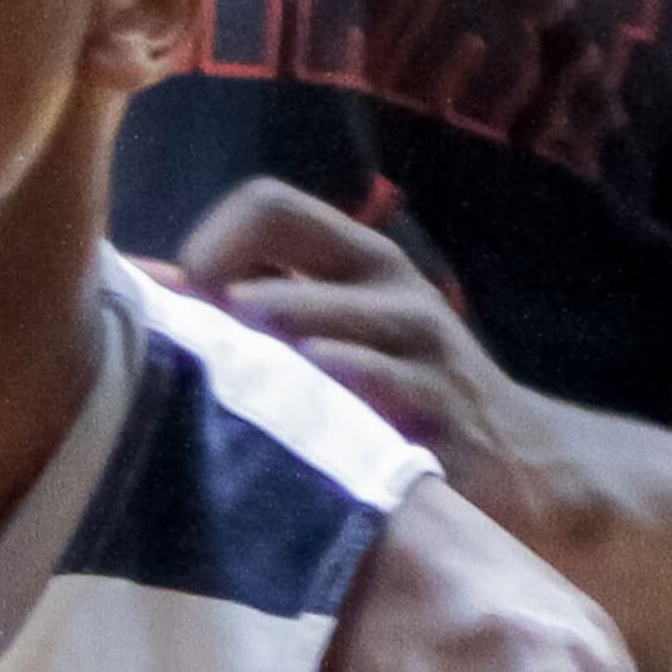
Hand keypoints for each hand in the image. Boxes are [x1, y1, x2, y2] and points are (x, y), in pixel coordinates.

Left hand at [178, 184, 576, 554]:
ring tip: (231, 401)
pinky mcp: (442, 419)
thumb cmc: (409, 398)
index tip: (180, 303)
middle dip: (218, 321)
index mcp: (365, 260)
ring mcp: (425, 354)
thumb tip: (140, 284)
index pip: (268, 203)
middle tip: (188, 367)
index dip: (208, 243)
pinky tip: (293, 441)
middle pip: (277, 276)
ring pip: (316, 340)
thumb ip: (256, 308)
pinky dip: (319, 417)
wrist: (531, 468)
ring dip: (260, 369)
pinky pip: (367, 405)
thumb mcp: (344, 336)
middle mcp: (397, 293)